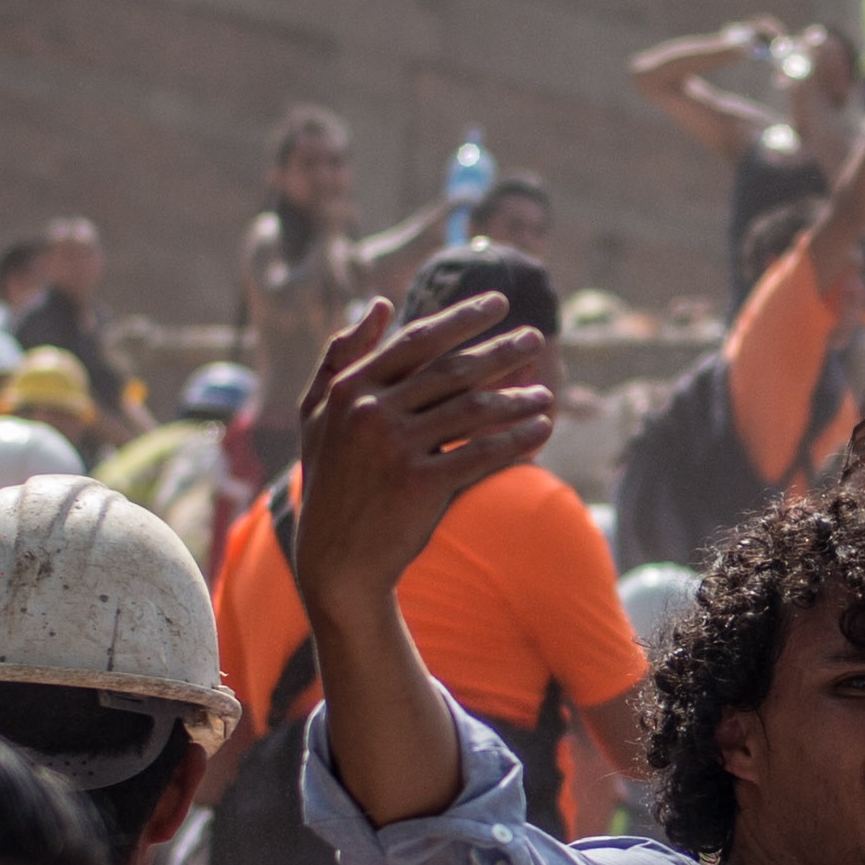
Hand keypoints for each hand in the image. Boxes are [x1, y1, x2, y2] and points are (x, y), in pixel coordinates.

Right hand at [291, 295, 552, 602]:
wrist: (336, 561)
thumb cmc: (332, 482)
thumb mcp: (317, 415)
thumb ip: (341, 357)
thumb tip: (381, 304)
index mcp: (348, 389)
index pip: (417, 342)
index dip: (461, 318)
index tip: (498, 303)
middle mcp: (369, 413)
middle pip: (451, 370)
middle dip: (500, 351)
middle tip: (535, 339)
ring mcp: (395, 448)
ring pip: (473, 409)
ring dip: (516, 398)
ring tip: (547, 394)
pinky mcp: (420, 485)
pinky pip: (482, 453)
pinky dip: (517, 439)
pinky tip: (542, 430)